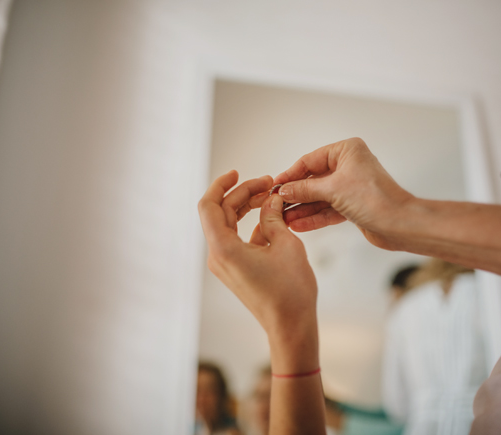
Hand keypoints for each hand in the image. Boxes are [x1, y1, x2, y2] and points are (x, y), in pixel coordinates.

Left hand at [198, 171, 319, 371]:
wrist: (291, 326)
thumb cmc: (290, 290)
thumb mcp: (286, 244)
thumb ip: (274, 216)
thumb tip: (271, 199)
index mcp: (224, 248)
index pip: (209, 206)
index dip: (221, 184)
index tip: (238, 173)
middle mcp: (218, 256)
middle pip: (221, 213)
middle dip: (242, 194)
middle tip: (268, 183)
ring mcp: (226, 264)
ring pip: (229, 225)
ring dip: (247, 208)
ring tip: (271, 196)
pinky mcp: (236, 270)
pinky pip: (238, 239)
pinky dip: (253, 226)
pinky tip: (274, 219)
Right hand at [271, 138, 414, 250]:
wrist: (399, 224)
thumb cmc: (375, 199)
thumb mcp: (333, 190)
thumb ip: (305, 189)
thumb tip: (284, 190)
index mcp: (347, 151)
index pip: (310, 160)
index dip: (291, 174)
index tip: (274, 186)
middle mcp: (349, 165)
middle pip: (313, 180)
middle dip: (295, 195)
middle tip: (276, 205)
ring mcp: (350, 186)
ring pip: (319, 197)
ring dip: (302, 208)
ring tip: (284, 219)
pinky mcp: (352, 205)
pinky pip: (327, 209)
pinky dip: (314, 217)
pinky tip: (298, 225)